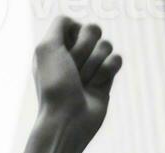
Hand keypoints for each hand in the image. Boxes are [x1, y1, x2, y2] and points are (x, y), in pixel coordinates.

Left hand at [33, 17, 122, 150]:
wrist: (68, 119)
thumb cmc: (55, 85)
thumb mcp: (46, 48)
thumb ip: (59, 25)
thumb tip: (74, 22)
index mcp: (56, 47)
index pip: (76, 24)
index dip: (72, 37)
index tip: (62, 56)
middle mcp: (72, 55)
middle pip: (94, 30)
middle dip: (84, 50)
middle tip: (72, 70)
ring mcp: (90, 66)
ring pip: (107, 45)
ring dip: (94, 64)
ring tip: (82, 83)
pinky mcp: (105, 78)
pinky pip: (117, 59)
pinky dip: (107, 71)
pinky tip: (96, 86)